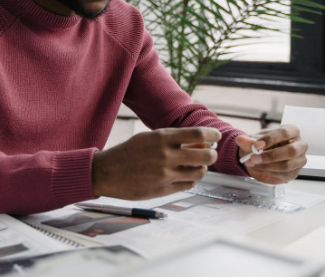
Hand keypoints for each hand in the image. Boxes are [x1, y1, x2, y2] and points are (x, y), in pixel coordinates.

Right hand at [92, 127, 219, 199]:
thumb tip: (200, 142)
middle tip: (210, 154)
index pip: (197, 135)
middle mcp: (165, 156)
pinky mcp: (163, 190)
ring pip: (199, 173)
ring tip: (196, 166)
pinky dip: (191, 180)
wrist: (107, 172)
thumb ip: (173, 139)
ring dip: (202, 169)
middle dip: (212, 155)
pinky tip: (185, 176)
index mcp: (162, 138)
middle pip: (205, 156)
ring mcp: (165, 175)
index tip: (216, 137)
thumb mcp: (149, 138)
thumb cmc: (129, 152)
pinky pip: (188, 185)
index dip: (212, 135)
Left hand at [237, 125, 307, 184]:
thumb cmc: (261, 144)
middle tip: (253, 158)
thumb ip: (249, 141)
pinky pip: (283, 174)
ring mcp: (299, 160)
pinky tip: (258, 169)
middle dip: (270, 156)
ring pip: (287, 165)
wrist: (260, 157)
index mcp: (292, 131)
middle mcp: (299, 145)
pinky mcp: (294, 172)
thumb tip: (240, 140)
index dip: (271, 139)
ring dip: (267, 166)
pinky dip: (269, 172)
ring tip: (252, 163)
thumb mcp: (253, 141)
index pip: (285, 133)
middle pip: (291, 151)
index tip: (256, 145)